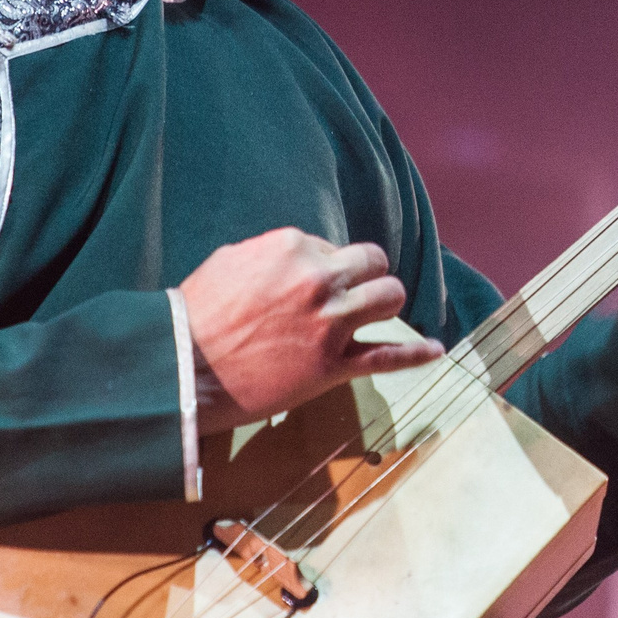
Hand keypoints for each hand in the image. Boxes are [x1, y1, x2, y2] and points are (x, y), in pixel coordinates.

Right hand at [179, 228, 440, 424]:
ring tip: (374, 314)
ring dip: (385, 304)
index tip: (313, 286)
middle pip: (375, 264)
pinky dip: (418, 353)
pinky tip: (437, 350)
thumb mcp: (233, 259)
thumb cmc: (197, 314)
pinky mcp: (333, 365)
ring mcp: (330, 323)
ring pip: (390, 297)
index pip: (337, 247)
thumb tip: (304, 254)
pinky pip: (390, 356)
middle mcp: (319, 280)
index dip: (329, 267)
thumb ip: (275, 253)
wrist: (180, 370)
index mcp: (294, 247)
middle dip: (367, 277)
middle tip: (354, 294)